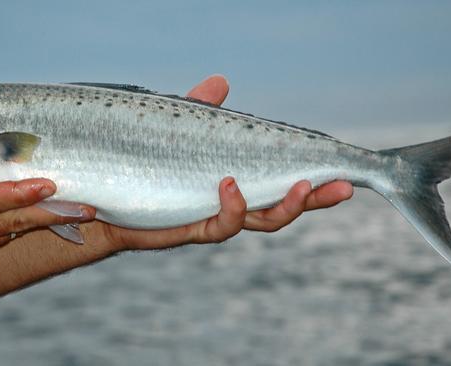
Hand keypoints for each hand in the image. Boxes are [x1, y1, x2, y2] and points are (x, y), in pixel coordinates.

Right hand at [0, 179, 89, 304]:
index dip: (18, 194)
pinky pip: (2, 243)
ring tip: (82, 211)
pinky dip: (22, 229)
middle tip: (85, 207)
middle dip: (50, 213)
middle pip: (10, 220)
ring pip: (12, 232)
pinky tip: (47, 219)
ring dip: (46, 221)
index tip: (48, 185)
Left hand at [93, 75, 352, 249]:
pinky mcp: (190, 227)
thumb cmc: (142, 161)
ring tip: (301, 186)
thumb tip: (222, 82)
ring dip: (285, 205)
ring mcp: (212, 217)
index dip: (314, 179)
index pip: (281, 181)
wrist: (105, 196)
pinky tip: (231, 185)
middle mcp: (229, 203)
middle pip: (282, 206)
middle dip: (315, 199)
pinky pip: (220, 224)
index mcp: (235, 180)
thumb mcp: (176, 130)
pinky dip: (233, 207)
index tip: (345, 170)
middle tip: (345, 187)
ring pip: (260, 221)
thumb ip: (200, 110)